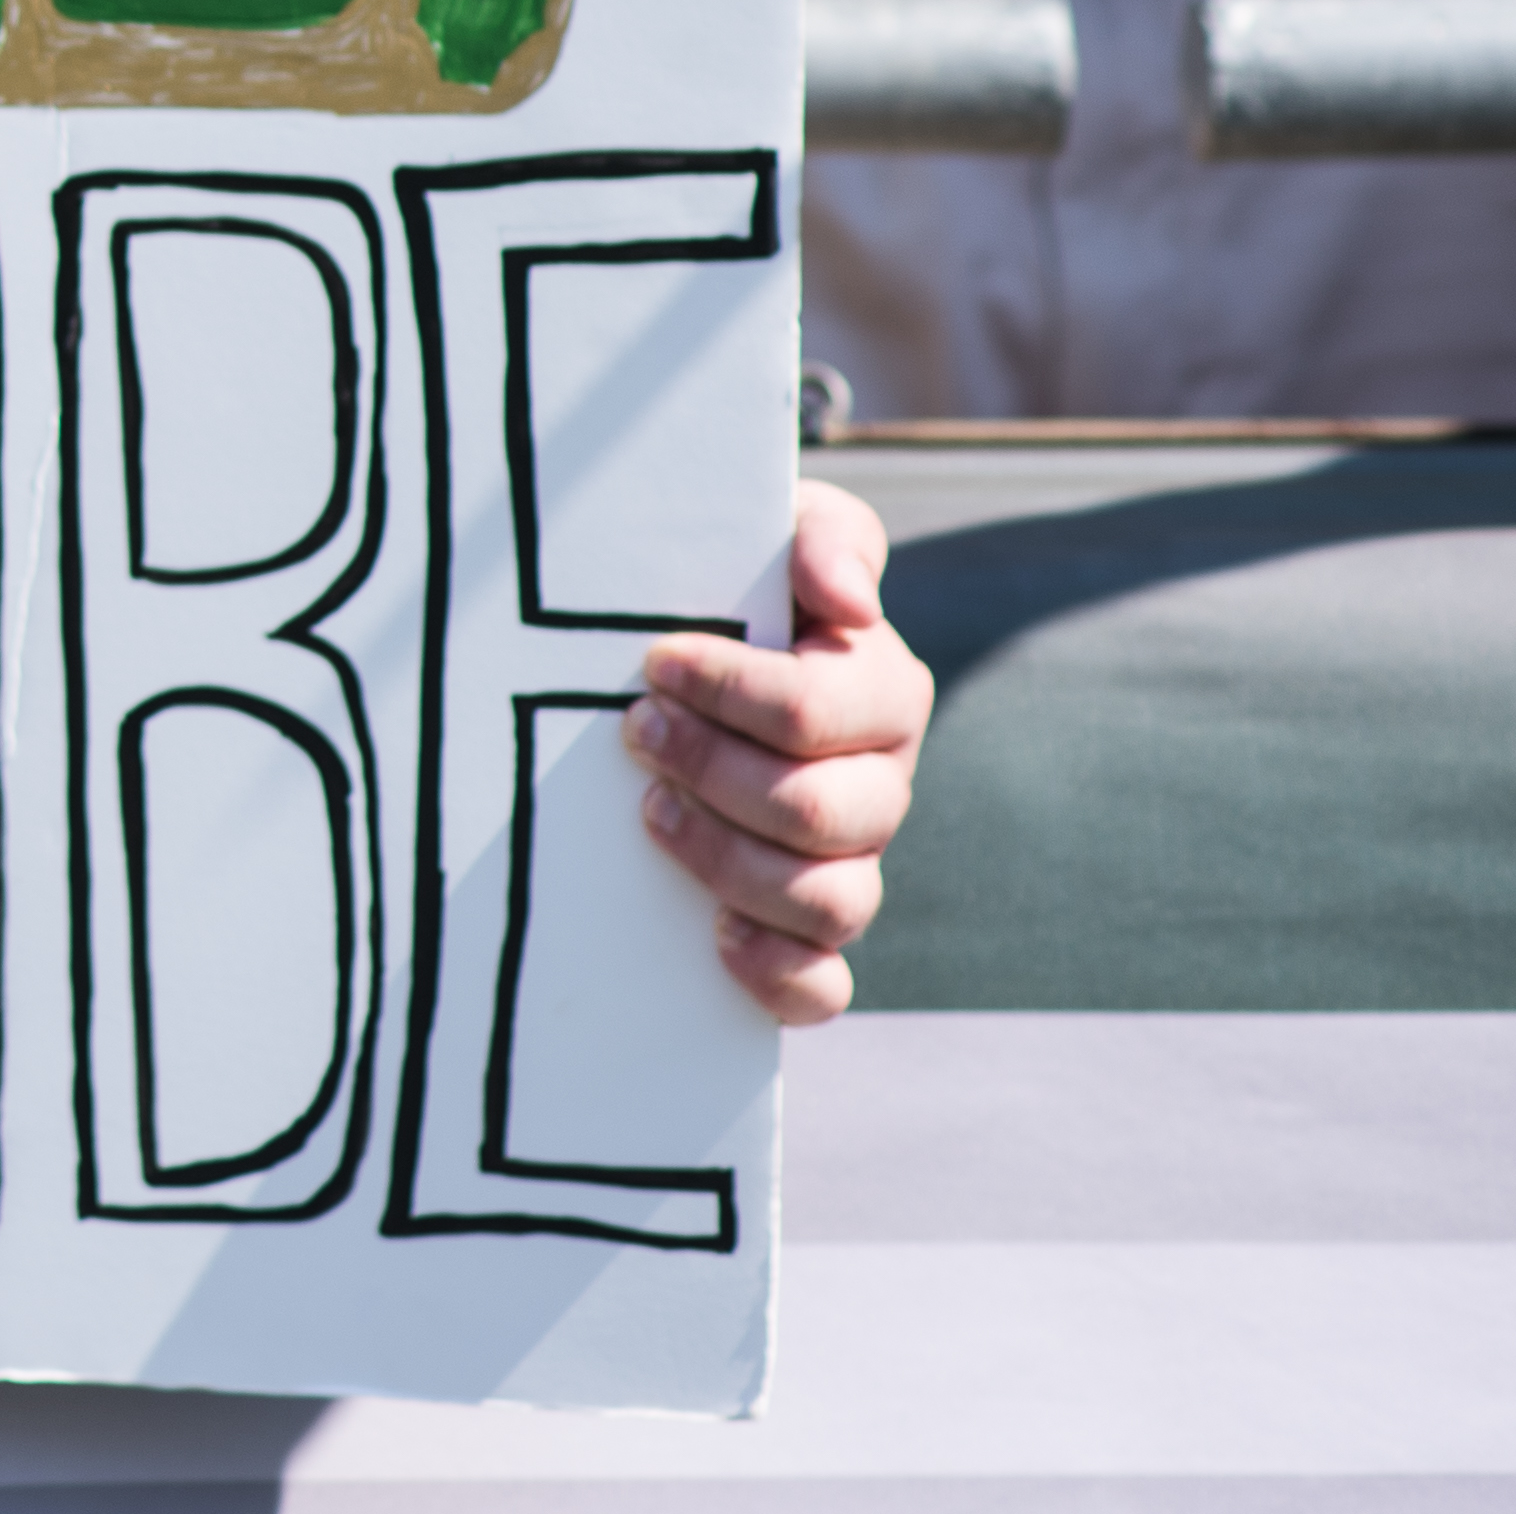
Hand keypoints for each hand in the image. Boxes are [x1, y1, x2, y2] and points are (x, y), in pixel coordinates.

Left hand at [627, 474, 931, 1023]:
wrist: (679, 658)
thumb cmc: (731, 586)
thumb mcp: (776, 530)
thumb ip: (823, 538)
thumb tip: (847, 602)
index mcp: (881, 693)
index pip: (825, 712)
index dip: (736, 692)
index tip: (657, 663)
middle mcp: (879, 787)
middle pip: (821, 813)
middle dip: (713, 772)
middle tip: (635, 731)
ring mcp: (849, 865)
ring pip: (830, 903)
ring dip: (727, 861)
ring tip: (648, 811)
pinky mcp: (806, 932)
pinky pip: (822, 986)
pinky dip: (777, 974)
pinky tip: (713, 936)